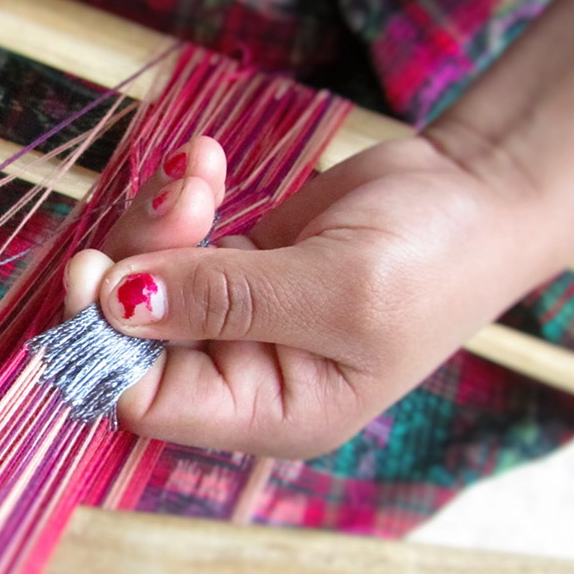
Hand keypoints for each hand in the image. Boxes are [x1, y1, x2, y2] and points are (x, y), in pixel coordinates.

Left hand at [66, 134, 549, 458]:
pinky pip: (166, 239)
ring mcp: (227, 318)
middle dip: (134, 259)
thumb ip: (225, 299)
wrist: (476, 190)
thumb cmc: (436, 257)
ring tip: (201, 170)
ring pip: (136, 281)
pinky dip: (175, 197)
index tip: (97, 271)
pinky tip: (206, 162)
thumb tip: (114, 304)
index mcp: (268, 411)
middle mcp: (237, 373)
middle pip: (129, 336)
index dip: (107, 344)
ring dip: (155, 218)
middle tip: (176, 200)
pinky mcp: (225, 265)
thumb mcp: (338, 287)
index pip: (145, 402)